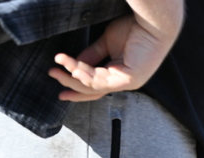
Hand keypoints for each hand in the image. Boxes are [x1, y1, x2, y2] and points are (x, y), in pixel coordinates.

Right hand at [49, 0, 183, 101]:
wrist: (152, 21)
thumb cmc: (134, 28)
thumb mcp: (107, 43)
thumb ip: (92, 55)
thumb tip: (76, 65)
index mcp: (119, 73)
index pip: (96, 86)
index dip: (76, 86)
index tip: (59, 85)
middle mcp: (124, 81)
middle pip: (93, 89)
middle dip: (70, 83)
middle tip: (52, 75)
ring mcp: (128, 82)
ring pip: (95, 85)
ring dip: (74, 75)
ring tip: (60, 63)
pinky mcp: (131, 79)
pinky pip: (104, 82)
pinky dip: (87, 76)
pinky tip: (74, 69)